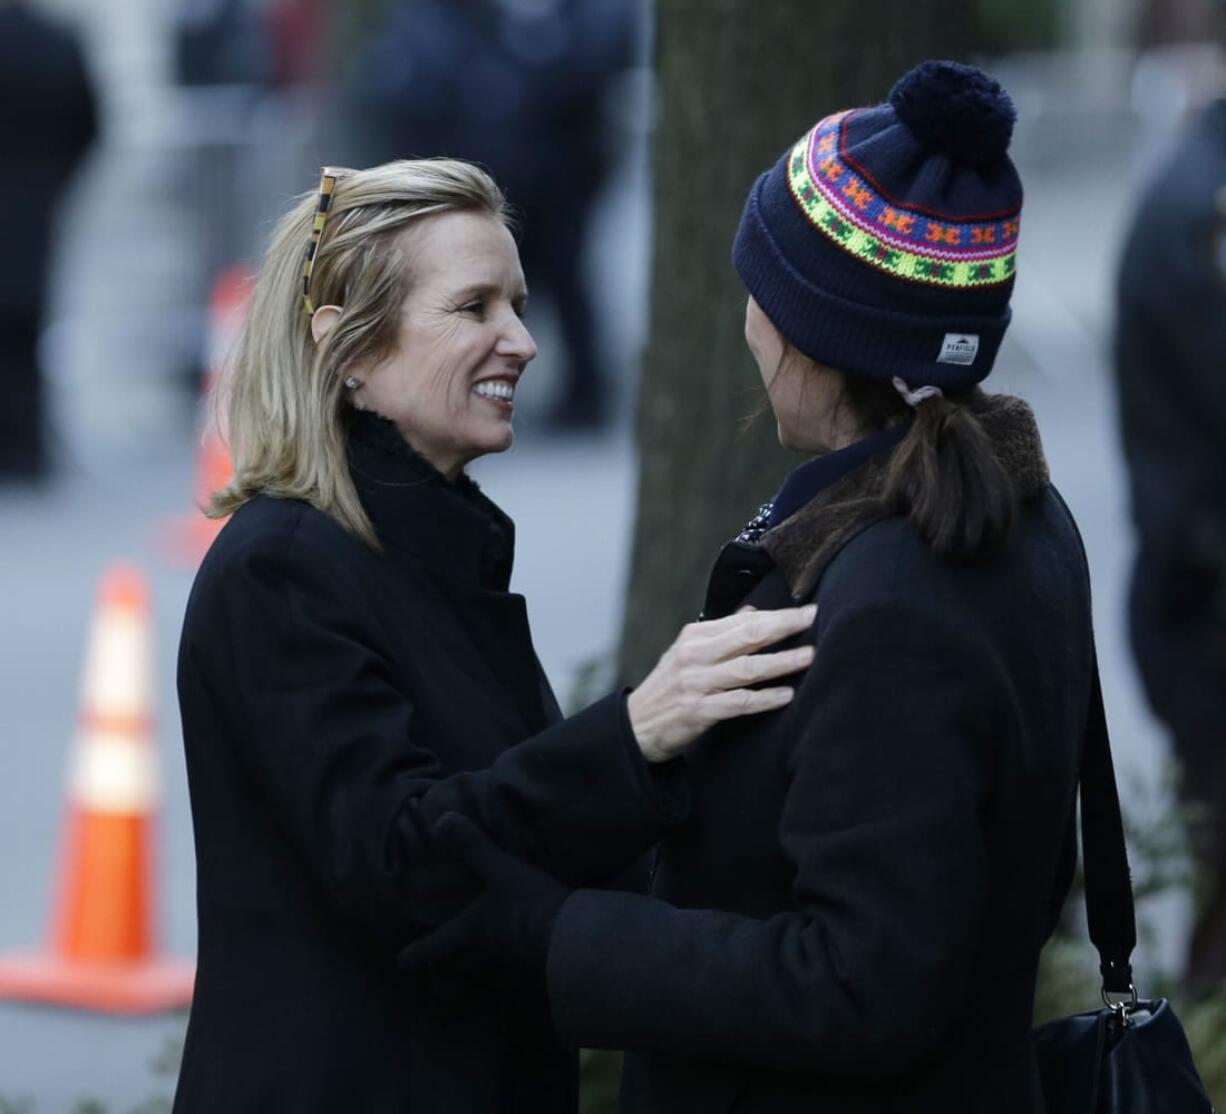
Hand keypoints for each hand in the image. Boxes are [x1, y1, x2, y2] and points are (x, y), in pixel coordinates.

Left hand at [397, 813, 567, 980]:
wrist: (572, 938)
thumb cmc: (526, 905)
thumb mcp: (500, 870)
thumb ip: (473, 847)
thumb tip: (441, 820)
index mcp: (469, 932)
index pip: (432, 948)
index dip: (415, 954)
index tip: (401, 961)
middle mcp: (485, 954)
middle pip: (458, 967)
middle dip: (448, 964)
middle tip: (440, 961)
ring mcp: (511, 964)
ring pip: (487, 968)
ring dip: (482, 962)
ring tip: (483, 952)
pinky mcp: (537, 964)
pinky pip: (518, 965)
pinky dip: (515, 958)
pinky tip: (525, 947)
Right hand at [628, 604, 816, 762]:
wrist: (636, 725)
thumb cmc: (668, 688)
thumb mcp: (688, 653)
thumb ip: (721, 633)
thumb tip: (753, 612)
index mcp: (694, 636)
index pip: (742, 620)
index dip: (776, 615)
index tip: (806, 610)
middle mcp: (695, 655)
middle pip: (747, 636)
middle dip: (783, 626)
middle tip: (813, 618)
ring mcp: (696, 683)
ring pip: (747, 668)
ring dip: (781, 662)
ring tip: (809, 656)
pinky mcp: (698, 710)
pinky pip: (739, 702)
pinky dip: (764, 699)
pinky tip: (787, 695)